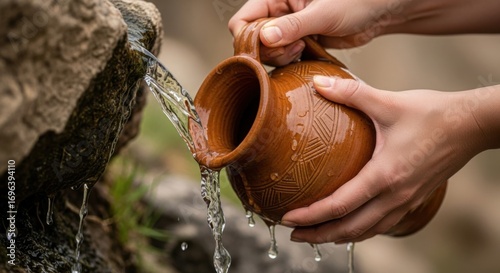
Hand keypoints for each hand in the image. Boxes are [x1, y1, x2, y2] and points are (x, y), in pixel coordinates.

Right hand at [228, 0, 396, 65]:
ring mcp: (287, 28)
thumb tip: (264, 38)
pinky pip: (283, 57)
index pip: (242, 20)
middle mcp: (277, 11)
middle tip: (295, 48)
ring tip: (302, 50)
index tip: (269, 47)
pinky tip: (305, 57)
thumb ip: (293, 25)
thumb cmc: (356, 1)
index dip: (248, 38)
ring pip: (266, 51)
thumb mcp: (323, 13)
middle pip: (252, 40)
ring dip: (280, 58)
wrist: (378, 12)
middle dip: (269, 51)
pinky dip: (290, 62)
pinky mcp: (298, 41)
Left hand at [280, 76, 498, 243]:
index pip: (340, 206)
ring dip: (339, 236)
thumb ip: (351, 92)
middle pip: (351, 229)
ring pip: (368, 231)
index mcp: (386, 175)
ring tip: (316, 234)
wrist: (473, 125)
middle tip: (293, 235)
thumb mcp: (388, 101)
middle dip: (320, 235)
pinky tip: (350, 222)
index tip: (287, 219)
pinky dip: (361, 230)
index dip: (311, 215)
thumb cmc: (433, 113)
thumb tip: (318, 82)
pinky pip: (382, 224)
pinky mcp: (414, 199)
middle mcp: (396, 196)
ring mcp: (407, 201)